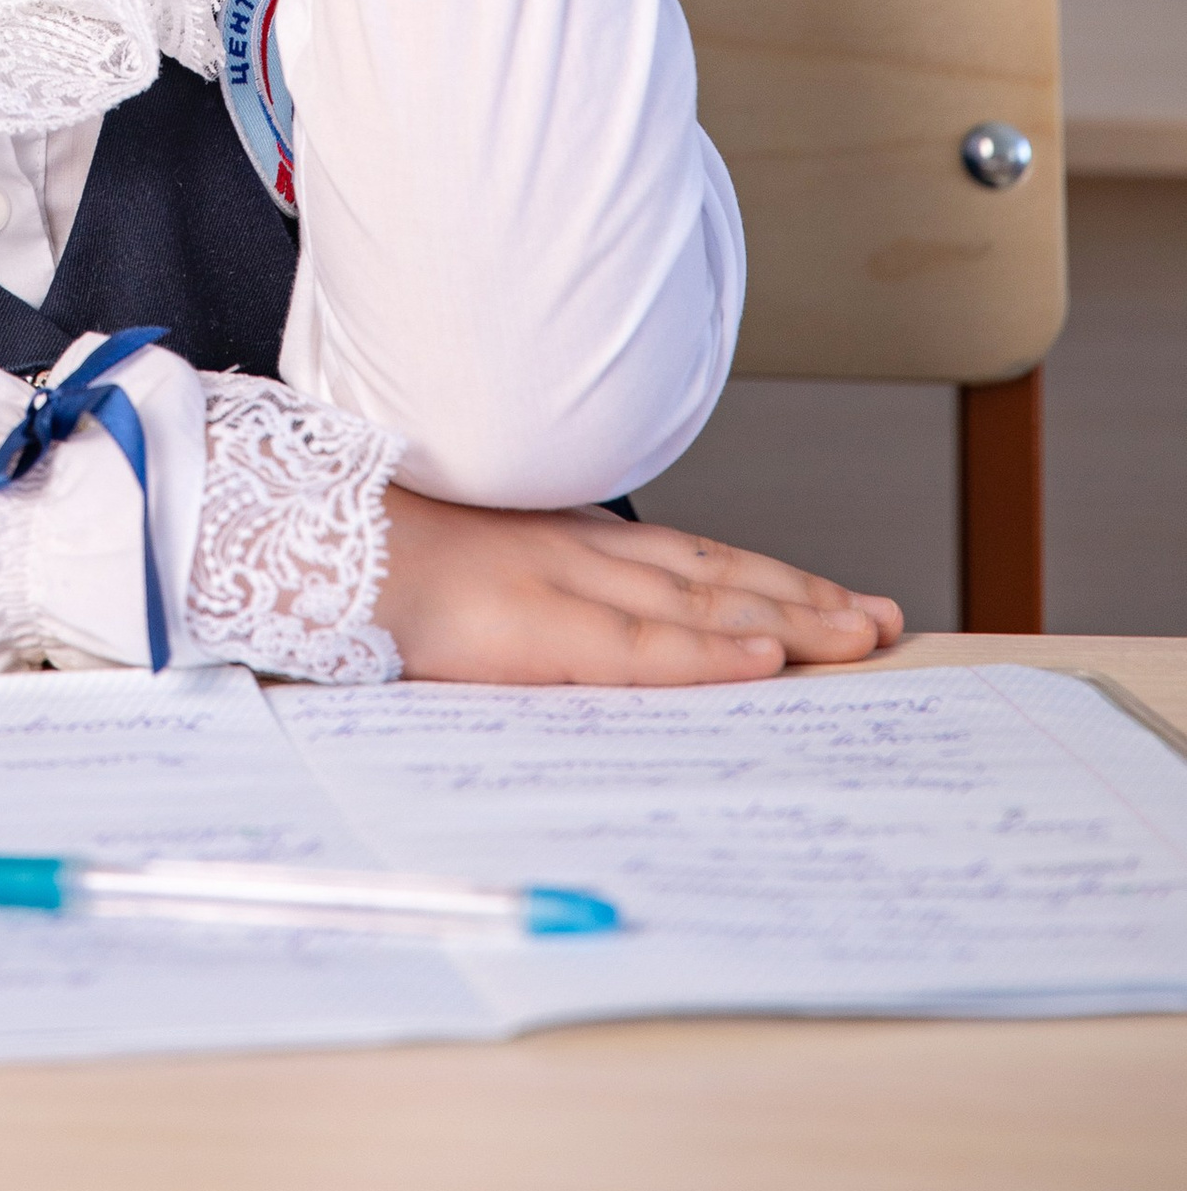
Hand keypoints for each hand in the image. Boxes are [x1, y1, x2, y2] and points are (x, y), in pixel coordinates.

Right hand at [376, 488, 904, 683]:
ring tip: (862, 636)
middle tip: (886, 621)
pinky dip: (709, 648)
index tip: (834, 598)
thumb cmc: (372, 556)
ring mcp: (563, 582)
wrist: (305, 540)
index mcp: (561, 535)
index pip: (688, 556)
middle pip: (717, 571)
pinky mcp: (538, 626)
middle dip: (808, 599)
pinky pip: (640, 645)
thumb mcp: (467, 560)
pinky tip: (763, 655)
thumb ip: (524, 581)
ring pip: (702, 599)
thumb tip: (555, 627)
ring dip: (790, 617)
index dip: (766, 576)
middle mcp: (578, 549)